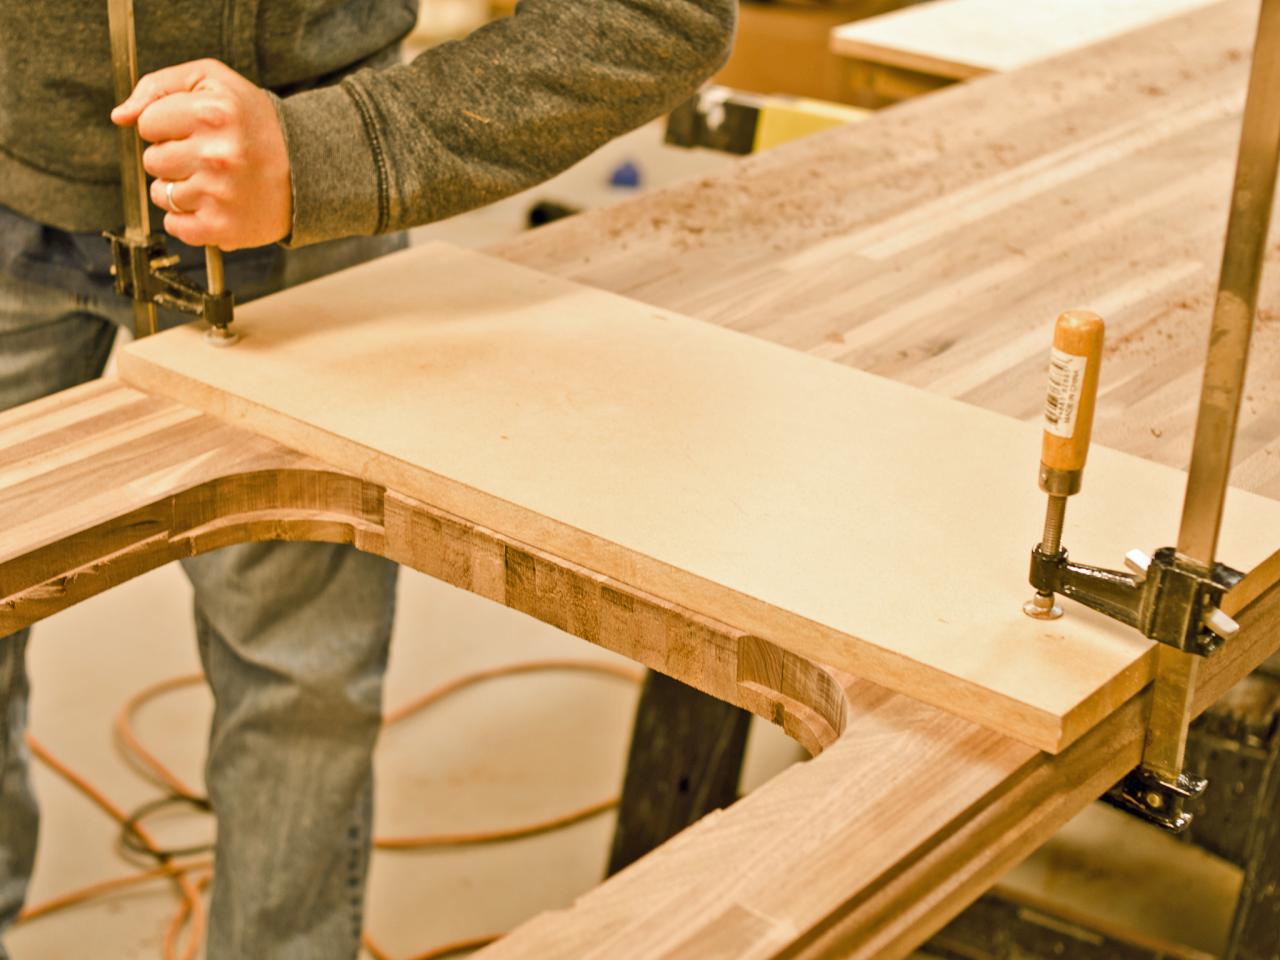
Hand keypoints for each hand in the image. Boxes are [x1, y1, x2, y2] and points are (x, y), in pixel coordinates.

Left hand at [111, 59, 291, 250]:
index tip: (194, 130)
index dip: (166, 125)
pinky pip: (175, 226)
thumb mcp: (214, 82)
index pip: (147, 123)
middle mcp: (216, 155)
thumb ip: (159, 86)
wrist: (307, 171)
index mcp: (212, 113)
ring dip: (180, 189)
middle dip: (173, 158)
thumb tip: (119, 116)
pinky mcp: (222, 228)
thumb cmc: (256, 125)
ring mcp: (219, 194)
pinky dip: (188, 219)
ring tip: (214, 181)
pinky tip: (213, 204)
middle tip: (207, 157)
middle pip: (151, 160)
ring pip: (161, 194)